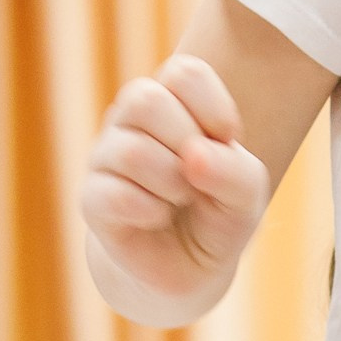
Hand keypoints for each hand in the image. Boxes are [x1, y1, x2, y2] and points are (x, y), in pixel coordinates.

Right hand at [81, 53, 270, 312]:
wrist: (191, 267)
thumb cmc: (219, 213)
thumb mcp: (247, 193)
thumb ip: (235, 171)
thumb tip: (193, 156)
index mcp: (172, 100)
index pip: (184, 73)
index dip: (214, 109)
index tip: (227, 141)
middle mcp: (132, 121)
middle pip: (144, 100)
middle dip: (186, 142)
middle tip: (199, 176)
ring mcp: (106, 157)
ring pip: (131, 151)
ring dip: (173, 184)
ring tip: (180, 201)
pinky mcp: (92, 199)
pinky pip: (114, 195)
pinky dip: (150, 211)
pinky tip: (157, 217)